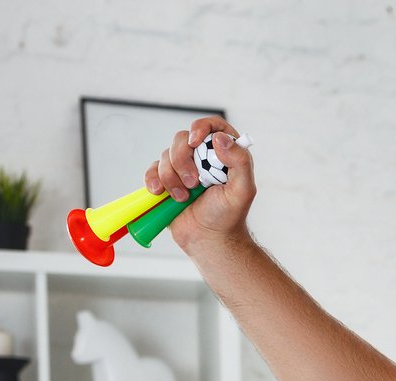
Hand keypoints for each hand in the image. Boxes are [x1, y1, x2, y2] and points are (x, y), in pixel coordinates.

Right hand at [145, 116, 253, 250]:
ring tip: (183, 198)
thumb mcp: (243, 190)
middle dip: (183, 160)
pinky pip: (152, 169)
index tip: (196, 143)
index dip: (202, 127)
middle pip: (182, 138)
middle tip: (194, 184)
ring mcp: (182, 167)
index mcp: (224, 154)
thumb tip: (220, 138)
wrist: (208, 239)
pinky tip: (159, 193)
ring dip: (171, 177)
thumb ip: (240, 161)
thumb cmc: (228, 216)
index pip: (213, 125)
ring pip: (166, 155)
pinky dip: (153, 180)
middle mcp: (202, 157)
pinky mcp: (166, 180)